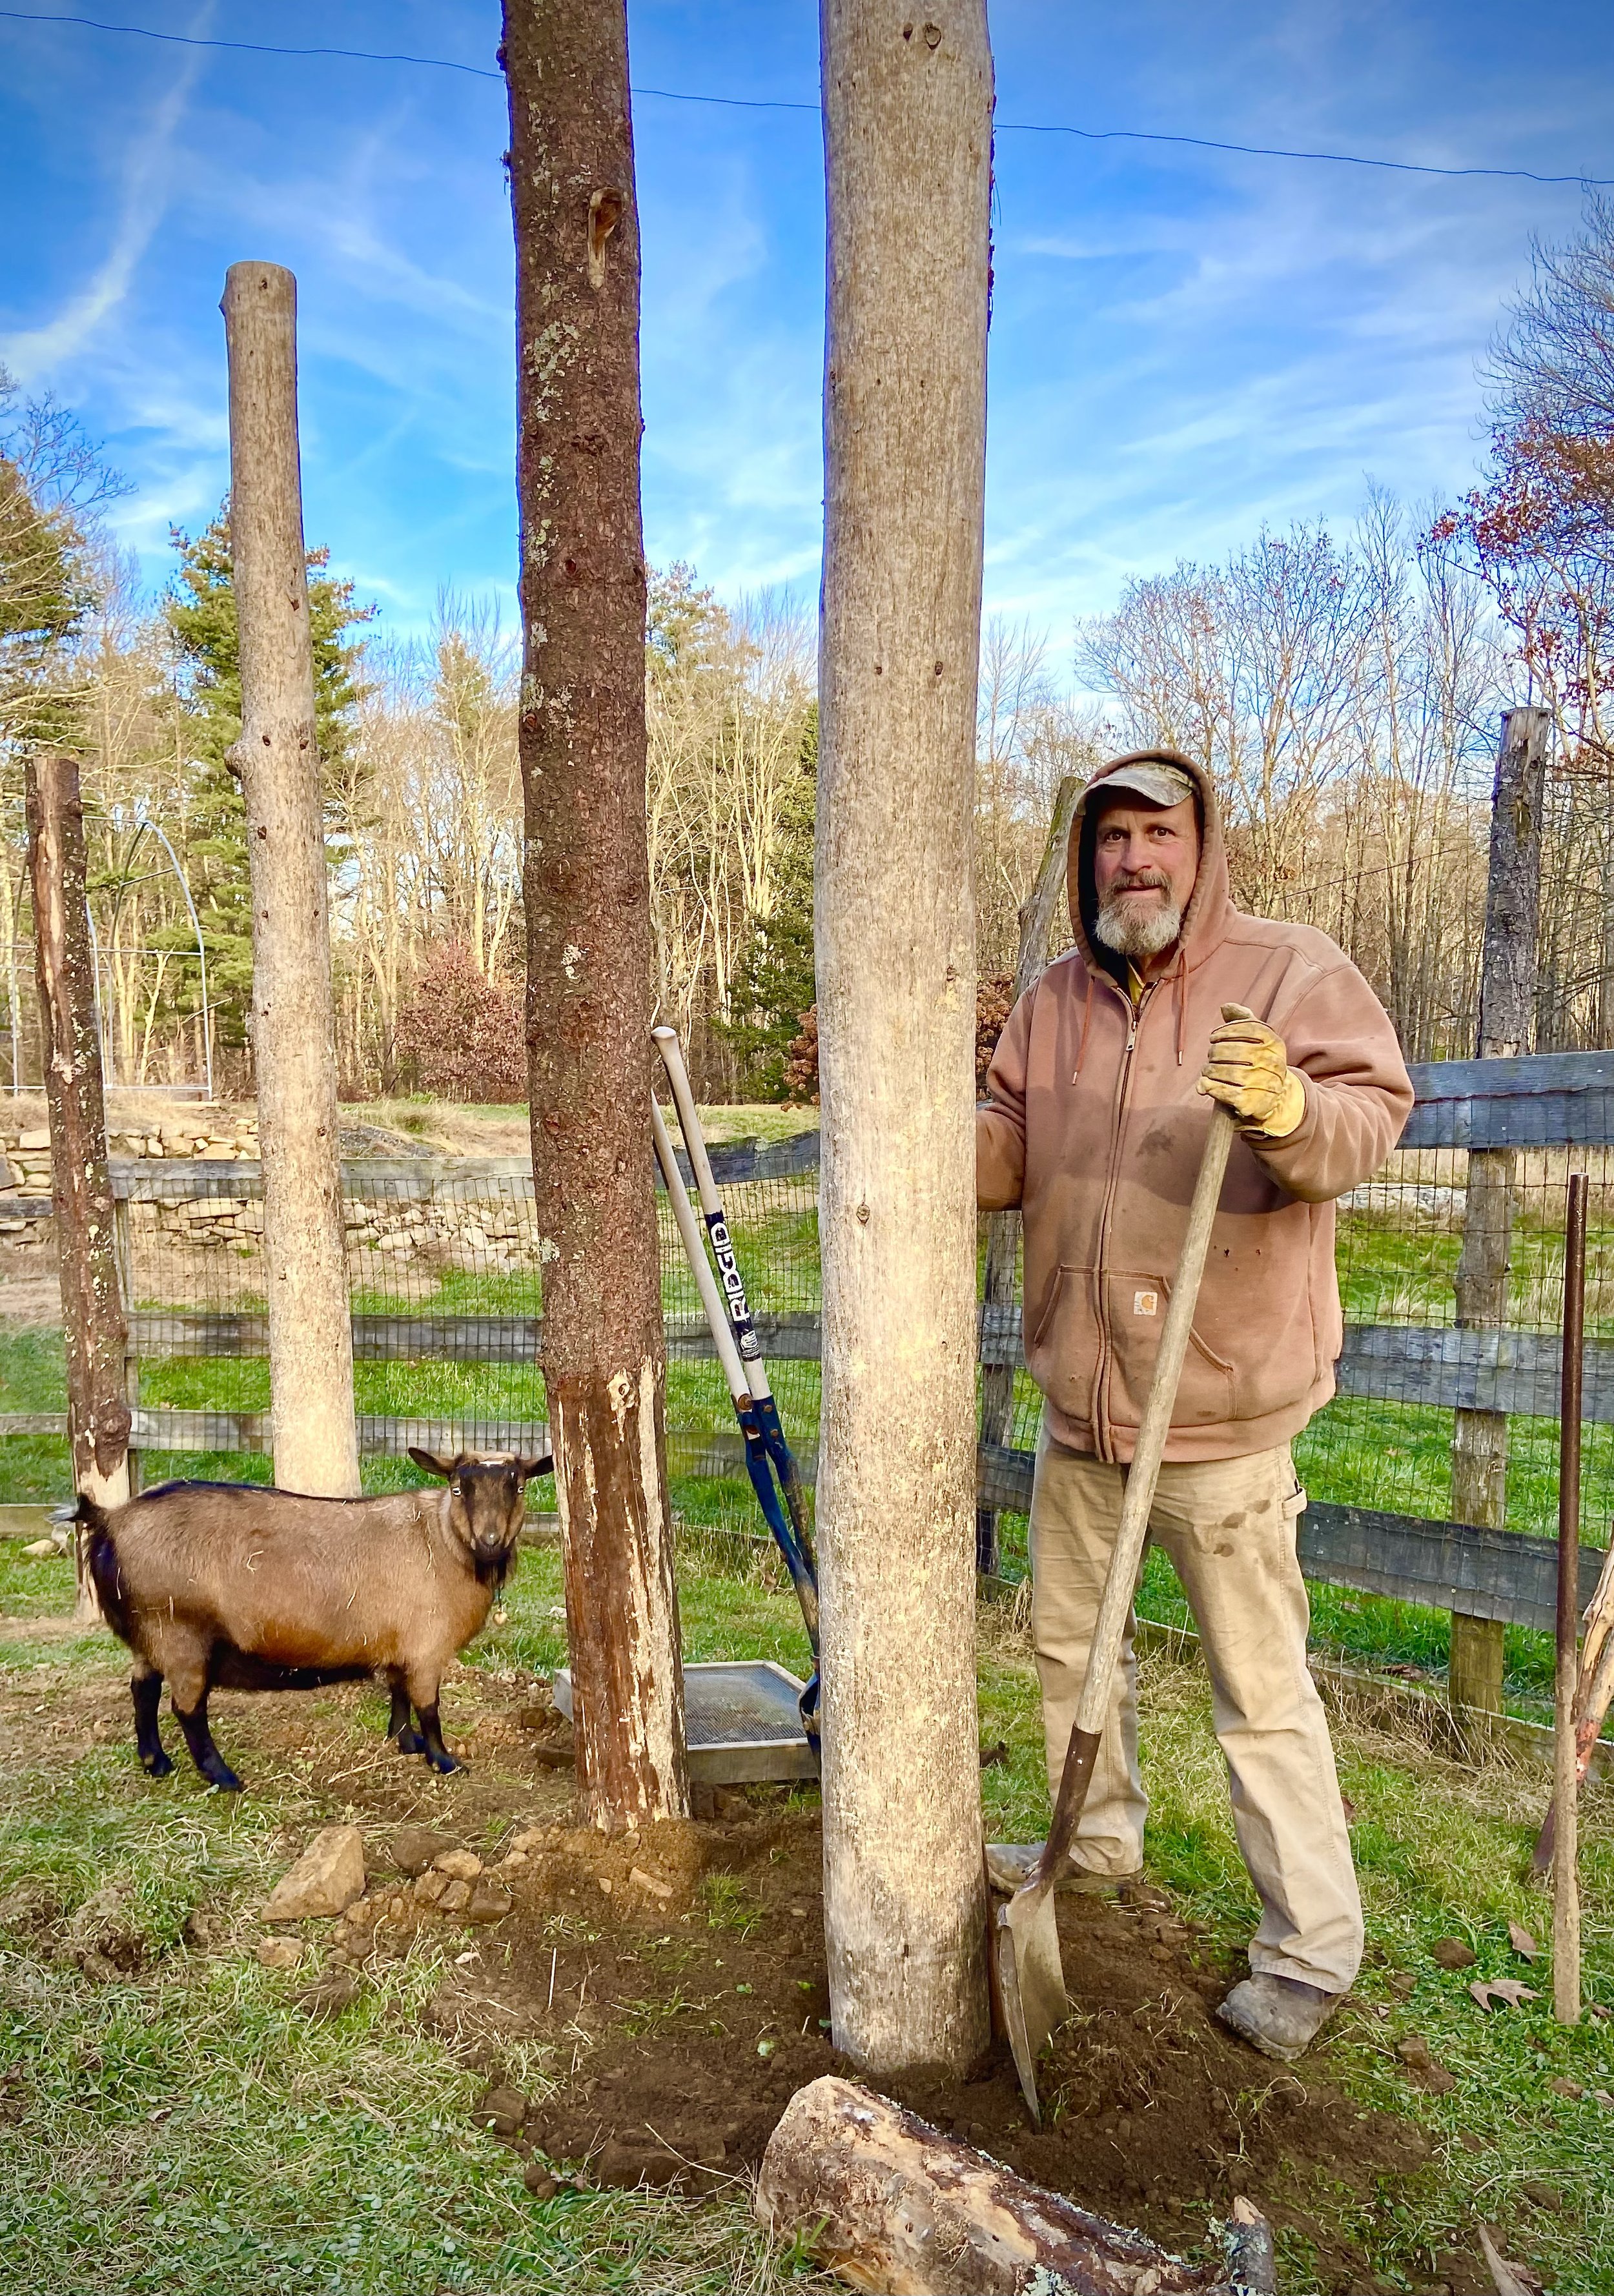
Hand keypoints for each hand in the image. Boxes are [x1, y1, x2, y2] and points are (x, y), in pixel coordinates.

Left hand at [1197, 1002, 1305, 1137]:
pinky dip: (1210, 1086)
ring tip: (1206, 1070)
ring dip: (1210, 1069)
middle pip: (1235, 1050)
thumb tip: (1226, 1007)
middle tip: (1210, 1055)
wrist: (1272, 1099)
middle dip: (1215, 1051)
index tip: (1214, 1037)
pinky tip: (1204, 1084)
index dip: (1226, 1030)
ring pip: (1228, 1072)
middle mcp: (1274, 1063)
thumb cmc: (1257, 1063)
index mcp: (1275, 1044)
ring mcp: (1265, 1084)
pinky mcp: (1253, 1103)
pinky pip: (1225, 1092)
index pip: (1250, 1028)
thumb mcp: (1256, 1040)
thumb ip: (1242, 1019)